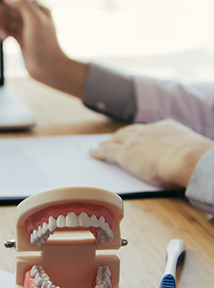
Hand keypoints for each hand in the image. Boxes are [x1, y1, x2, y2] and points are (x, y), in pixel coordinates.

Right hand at [0, 0, 88, 97]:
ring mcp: (26, 27)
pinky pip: (7, 30)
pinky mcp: (21, 38)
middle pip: (8, 6)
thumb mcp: (35, 21)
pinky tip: (3, 39)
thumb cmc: (46, 46)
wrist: (49, 69)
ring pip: (6, 19)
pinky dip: (2, 32)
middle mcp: (31, 15)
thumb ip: (22, 5)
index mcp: (37, 7)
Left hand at [90, 119, 213, 188]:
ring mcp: (134, 141)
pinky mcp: (124, 154)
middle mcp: (148, 131)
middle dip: (120, 135)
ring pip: (116, 140)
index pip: (148, 129)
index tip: (135, 134)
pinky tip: (93, 153)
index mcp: (165, 127)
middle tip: (113, 138)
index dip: (139, 132)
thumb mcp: (191, 149)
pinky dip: (98, 152)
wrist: (188, 159)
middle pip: (129, 132)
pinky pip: (107, 151)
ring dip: (108, 142)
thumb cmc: (195, 159)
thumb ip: (183, 151)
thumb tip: (189, 157)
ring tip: (101, 145)